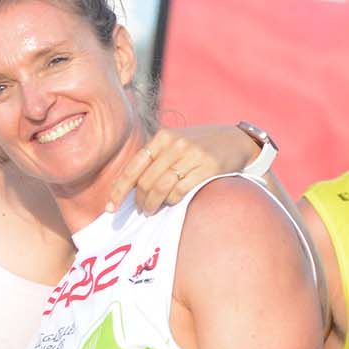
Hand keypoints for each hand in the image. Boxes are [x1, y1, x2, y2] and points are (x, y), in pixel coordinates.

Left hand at [110, 129, 230, 212]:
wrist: (237, 140)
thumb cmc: (199, 146)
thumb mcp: (175, 143)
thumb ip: (154, 158)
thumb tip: (127, 188)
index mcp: (162, 137)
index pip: (133, 168)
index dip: (119, 190)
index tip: (110, 208)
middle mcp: (176, 144)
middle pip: (146, 181)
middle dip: (139, 201)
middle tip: (141, 210)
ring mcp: (193, 155)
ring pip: (161, 187)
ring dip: (152, 204)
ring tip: (150, 210)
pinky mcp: (209, 167)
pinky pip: (181, 191)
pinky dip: (171, 201)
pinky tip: (171, 202)